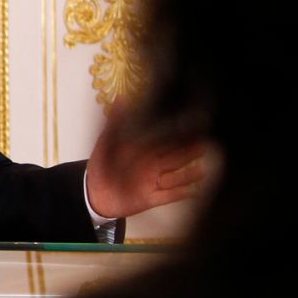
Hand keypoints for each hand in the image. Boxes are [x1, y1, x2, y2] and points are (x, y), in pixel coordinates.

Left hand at [86, 118, 207, 219]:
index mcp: (144, 152)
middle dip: (188, 153)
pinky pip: (166, 197)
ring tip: (202, 170)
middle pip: (174, 159)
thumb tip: (121, 99)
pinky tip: (192, 191)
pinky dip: (178, 194)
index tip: (193, 127)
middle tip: (204, 146)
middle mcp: (153, 166)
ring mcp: (153, 183)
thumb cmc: (101, 166)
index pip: (165, 142)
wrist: (93, 193)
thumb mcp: (105, 143)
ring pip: (173, 178)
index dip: (178, 136)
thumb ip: (114, 123)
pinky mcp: (150, 199)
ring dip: (186, 175)